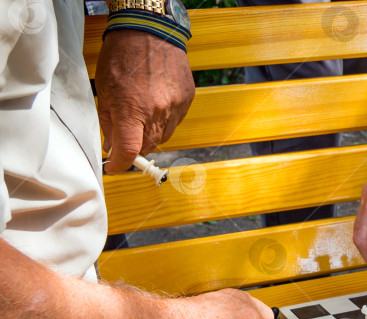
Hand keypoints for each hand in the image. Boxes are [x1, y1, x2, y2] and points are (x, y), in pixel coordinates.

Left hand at [96, 29, 194, 172]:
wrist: (150, 31)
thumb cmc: (123, 55)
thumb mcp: (106, 89)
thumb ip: (110, 121)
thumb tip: (113, 145)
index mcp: (133, 109)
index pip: (129, 150)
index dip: (120, 163)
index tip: (115, 166)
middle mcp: (158, 111)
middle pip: (148, 146)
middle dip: (136, 147)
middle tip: (127, 140)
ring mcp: (175, 106)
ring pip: (164, 136)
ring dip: (151, 134)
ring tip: (142, 118)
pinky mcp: (187, 99)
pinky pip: (176, 121)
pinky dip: (165, 120)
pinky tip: (156, 106)